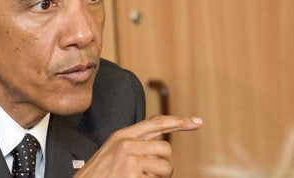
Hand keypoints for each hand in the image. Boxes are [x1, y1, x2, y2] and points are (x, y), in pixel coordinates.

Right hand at [74, 115, 201, 177]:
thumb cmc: (97, 176)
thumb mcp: (112, 153)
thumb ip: (135, 145)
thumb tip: (161, 147)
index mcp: (122, 136)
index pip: (156, 122)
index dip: (179, 121)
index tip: (196, 121)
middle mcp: (127, 144)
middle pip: (166, 148)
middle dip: (166, 165)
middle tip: (152, 175)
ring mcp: (130, 160)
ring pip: (166, 168)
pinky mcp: (133, 176)